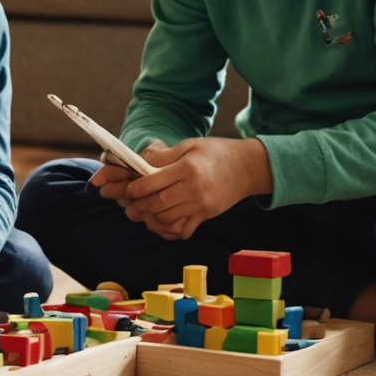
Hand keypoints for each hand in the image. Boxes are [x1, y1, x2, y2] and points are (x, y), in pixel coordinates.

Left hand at [119, 138, 271, 240]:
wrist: (248, 167)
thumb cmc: (217, 152)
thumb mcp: (190, 145)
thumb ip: (165, 156)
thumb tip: (140, 163)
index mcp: (187, 168)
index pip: (154, 182)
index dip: (136, 188)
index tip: (128, 190)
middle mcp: (194, 189)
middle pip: (158, 203)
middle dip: (139, 206)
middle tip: (129, 205)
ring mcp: (200, 206)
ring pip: (167, 219)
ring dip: (150, 219)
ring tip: (141, 214)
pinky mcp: (205, 216)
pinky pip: (183, 230)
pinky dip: (168, 230)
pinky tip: (160, 223)